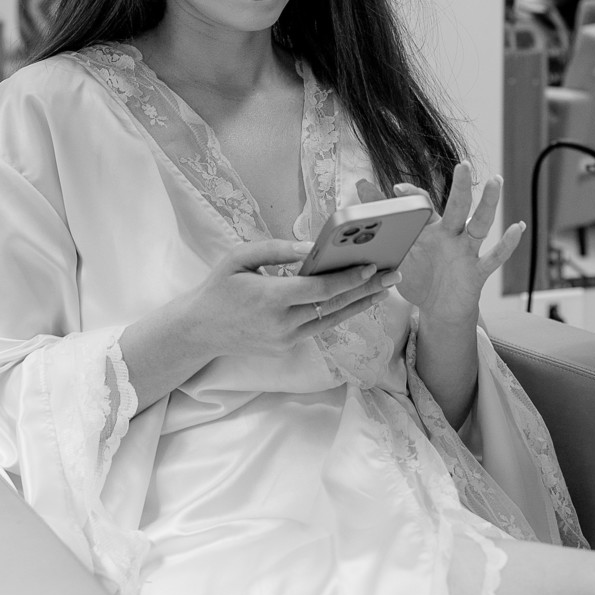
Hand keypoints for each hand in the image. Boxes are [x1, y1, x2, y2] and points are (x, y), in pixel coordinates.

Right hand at [187, 237, 393, 360]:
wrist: (199, 330)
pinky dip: (339, 312)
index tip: (371, 267)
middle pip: (333, 306)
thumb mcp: (240, 257)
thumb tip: (310, 247)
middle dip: (366, 290)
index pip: (319, 290)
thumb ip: (276, 250)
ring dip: (360, 304)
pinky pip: (318, 327)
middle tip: (394, 275)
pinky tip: (356, 299)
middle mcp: (282, 324)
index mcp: (271, 298)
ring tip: (385, 288)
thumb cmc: (220, 286)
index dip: (347, 279)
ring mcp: (286, 340)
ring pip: (331, 320)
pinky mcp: (287, 347)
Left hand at [357, 165, 523, 323]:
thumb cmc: (418, 275)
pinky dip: (507, 244)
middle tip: (463, 165)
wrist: (438, 309)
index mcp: (430, 229)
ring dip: (489, 205)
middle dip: (460, 187)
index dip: (412, 196)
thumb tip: (359, 184)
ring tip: (496, 181)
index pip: (424, 205)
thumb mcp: (396, 249)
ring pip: (479, 225)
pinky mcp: (477, 272)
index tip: (397, 189)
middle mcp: (451, 235)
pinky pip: (494, 257)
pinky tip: (518, 227)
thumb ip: (382, 218)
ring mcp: (466, 252)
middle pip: (457, 207)